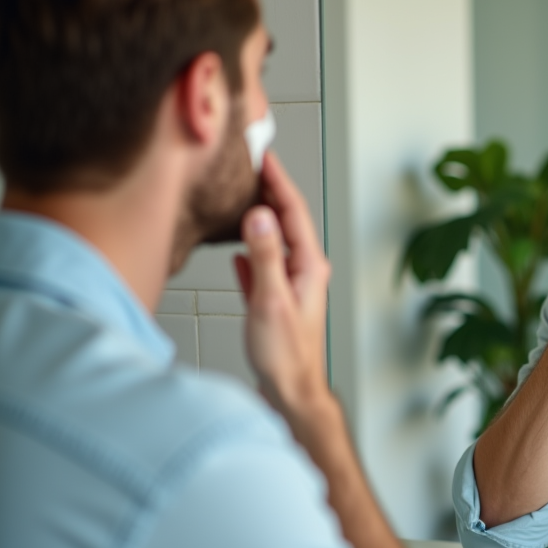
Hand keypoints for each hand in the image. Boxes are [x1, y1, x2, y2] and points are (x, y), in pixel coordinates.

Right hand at [233, 152, 333, 436]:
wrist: (291, 392)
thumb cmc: (287, 355)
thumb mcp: (271, 300)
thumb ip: (264, 256)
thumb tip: (258, 215)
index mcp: (309, 266)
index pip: (293, 211)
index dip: (278, 181)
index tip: (264, 156)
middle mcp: (304, 272)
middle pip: (286, 221)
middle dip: (269, 191)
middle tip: (251, 166)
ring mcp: (291, 286)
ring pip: (274, 241)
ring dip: (260, 218)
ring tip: (242, 196)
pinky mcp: (276, 301)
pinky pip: (264, 266)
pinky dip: (251, 252)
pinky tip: (238, 249)